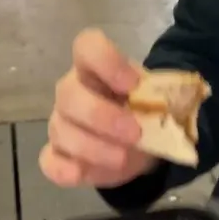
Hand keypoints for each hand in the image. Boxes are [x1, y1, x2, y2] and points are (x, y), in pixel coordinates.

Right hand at [40, 29, 157, 187]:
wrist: (140, 146)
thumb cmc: (144, 113)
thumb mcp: (158, 100)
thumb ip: (160, 97)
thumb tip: (168, 108)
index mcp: (94, 69)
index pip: (87, 47)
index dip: (107, 61)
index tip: (133, 84)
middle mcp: (71, 92)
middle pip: (69, 94)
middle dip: (101, 115)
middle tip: (135, 133)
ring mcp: (61, 125)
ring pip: (62, 131)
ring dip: (94, 147)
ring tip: (123, 158)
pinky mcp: (57, 157)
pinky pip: (50, 162)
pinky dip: (63, 169)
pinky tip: (81, 172)